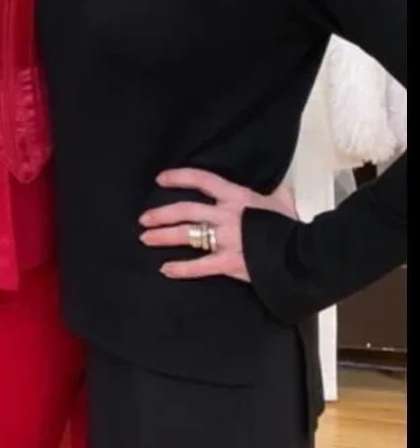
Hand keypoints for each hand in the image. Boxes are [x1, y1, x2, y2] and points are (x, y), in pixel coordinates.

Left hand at [139, 167, 297, 281]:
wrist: (303, 253)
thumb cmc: (292, 227)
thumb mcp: (283, 202)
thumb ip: (275, 194)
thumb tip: (279, 189)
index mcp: (238, 197)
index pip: (202, 180)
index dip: (179, 177)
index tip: (161, 180)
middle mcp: (227, 215)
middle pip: (185, 210)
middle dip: (161, 214)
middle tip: (144, 219)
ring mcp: (226, 239)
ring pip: (187, 234)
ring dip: (163, 236)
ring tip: (146, 238)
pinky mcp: (228, 263)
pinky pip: (199, 266)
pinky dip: (180, 269)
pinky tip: (165, 269)